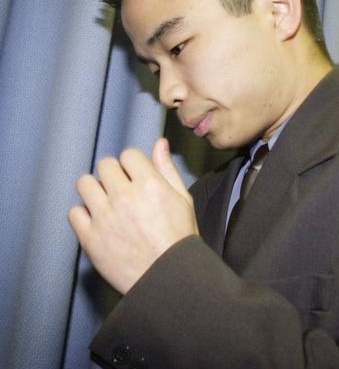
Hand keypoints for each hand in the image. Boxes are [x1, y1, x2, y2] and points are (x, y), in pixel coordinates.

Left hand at [68, 138, 198, 294]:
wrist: (168, 277)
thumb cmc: (179, 238)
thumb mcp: (182, 199)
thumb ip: (167, 169)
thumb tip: (159, 143)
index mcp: (150, 185)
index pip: (128, 154)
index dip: (133, 164)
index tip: (136, 176)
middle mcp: (125, 197)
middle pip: (105, 165)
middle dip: (114, 174)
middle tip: (123, 190)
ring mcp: (105, 218)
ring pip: (84, 183)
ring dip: (96, 189)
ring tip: (107, 203)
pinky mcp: (90, 238)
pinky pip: (74, 212)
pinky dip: (84, 215)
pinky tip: (99, 221)